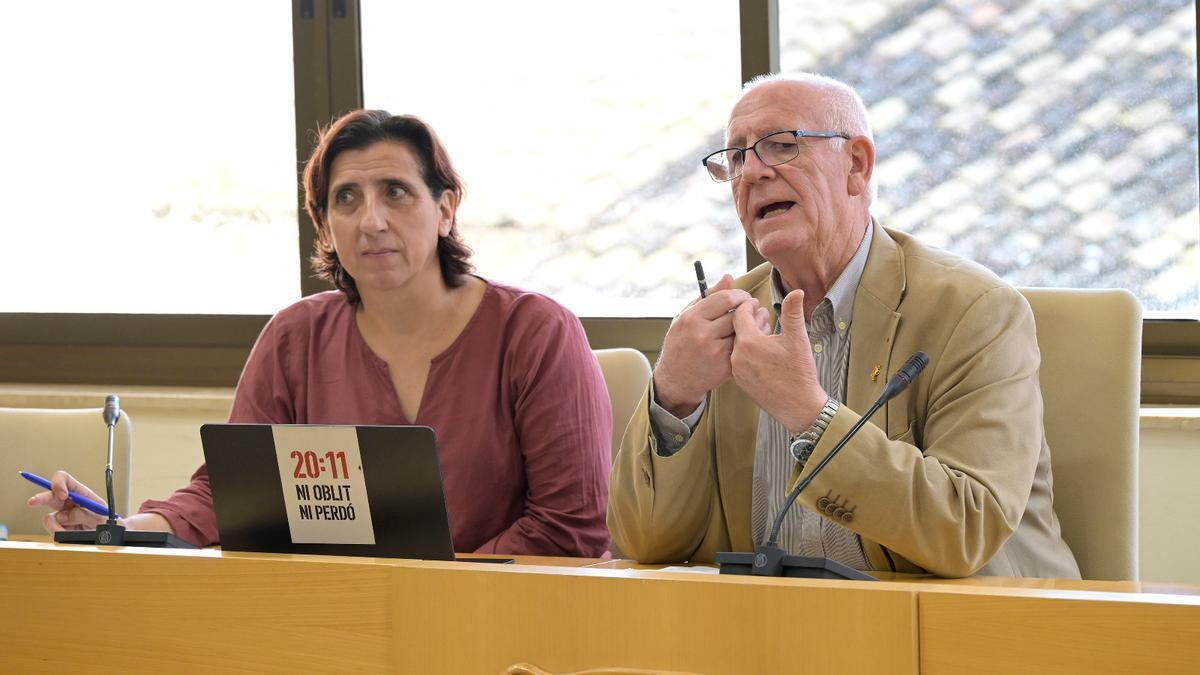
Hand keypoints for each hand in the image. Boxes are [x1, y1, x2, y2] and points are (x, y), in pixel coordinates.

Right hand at [26, 470, 109, 532]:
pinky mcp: (59, 529)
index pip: (65, 480)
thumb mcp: (100, 515)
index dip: (59, 483)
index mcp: (80, 493)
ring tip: (75, 531)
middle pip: (50, 495)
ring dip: (58, 526)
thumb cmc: (106, 522)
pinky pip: (54, 532)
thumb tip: (63, 516)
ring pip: (49, 518)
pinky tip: (73, 535)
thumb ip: (83, 513)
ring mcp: (62, 516)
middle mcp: (68, 503)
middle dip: (41, 498)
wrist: (108, 538)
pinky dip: (61, 535)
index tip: (63, 495)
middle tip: (32, 502)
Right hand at [653, 274, 766, 417]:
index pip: (725, 298)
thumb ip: (708, 296)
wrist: (676, 379)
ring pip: (745, 331)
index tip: (744, 297)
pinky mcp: (725, 367)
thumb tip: (729, 277)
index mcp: (692, 318)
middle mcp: (702, 334)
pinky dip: (753, 340)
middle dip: (750, 307)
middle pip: (738, 314)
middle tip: (754, 306)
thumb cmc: (681, 342)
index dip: (740, 295)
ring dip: (756, 323)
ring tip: (757, 319)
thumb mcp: (686, 316)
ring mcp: (715, 352)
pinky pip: (746, 348)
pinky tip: (753, 337)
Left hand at [730, 288, 827, 433]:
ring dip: (748, 336)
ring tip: (763, 331)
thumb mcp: (798, 339)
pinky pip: (739, 359)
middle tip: (760, 314)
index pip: (739, 314)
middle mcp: (737, 356)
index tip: (756, 302)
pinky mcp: (740, 381)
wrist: (798, 406)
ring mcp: (737, 370)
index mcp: (749, 342)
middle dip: (748, 319)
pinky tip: (761, 350)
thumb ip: (792, 312)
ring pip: (738, 345)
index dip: (748, 305)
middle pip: (736, 329)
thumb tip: (797, 291)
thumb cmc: (799, 373)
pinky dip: (747, 351)